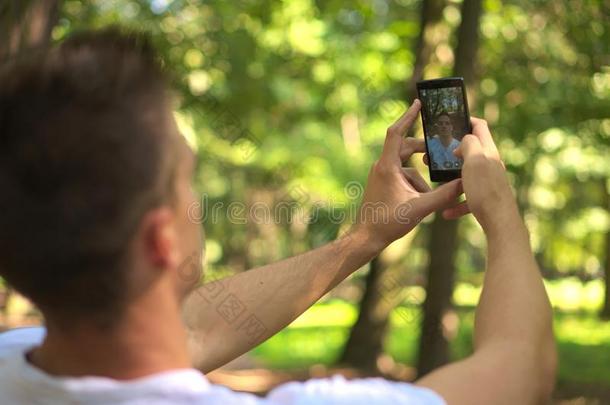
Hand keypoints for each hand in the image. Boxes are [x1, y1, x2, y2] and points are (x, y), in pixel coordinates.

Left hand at [355, 100, 463, 249]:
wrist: (366, 238)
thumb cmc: (387, 222)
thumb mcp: (420, 208)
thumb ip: (444, 195)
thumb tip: (465, 183)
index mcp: (387, 166)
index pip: (396, 133)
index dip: (408, 116)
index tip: (418, 103)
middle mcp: (382, 167)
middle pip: (405, 148)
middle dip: (423, 150)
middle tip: (439, 153)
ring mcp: (380, 175)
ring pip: (406, 166)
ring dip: (420, 177)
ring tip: (429, 196)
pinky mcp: (382, 184)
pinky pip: (401, 176)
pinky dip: (413, 185)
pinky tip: (420, 202)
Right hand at [445, 117, 517, 231]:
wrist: (500, 222)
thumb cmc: (486, 189)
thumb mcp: (475, 160)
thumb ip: (469, 144)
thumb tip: (464, 141)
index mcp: (488, 151)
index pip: (480, 127)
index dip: (466, 119)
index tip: (450, 122)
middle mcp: (490, 164)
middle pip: (472, 151)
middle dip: (453, 151)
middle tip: (435, 155)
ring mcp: (488, 182)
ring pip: (467, 174)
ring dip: (451, 177)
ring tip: (437, 179)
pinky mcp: (485, 199)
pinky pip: (467, 198)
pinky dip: (456, 203)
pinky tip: (446, 211)